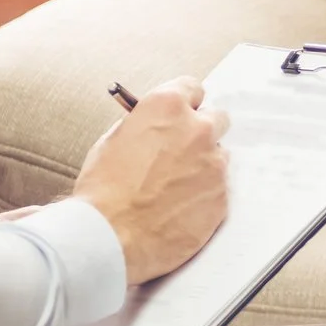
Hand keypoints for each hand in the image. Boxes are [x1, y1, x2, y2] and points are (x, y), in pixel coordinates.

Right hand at [74, 76, 229, 283]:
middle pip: (216, 118)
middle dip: (201, 131)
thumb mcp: (112, 140)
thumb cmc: (103, 191)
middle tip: (183, 150)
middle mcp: (197, 130)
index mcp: (167, 107)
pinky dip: (204, 195)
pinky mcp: (222, 197)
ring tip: (175, 188)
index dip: (184, 103)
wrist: (110, 237)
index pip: (191, 87)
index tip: (182, 112)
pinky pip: (219, 189)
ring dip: (204, 165)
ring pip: (219, 156)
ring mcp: (214, 164)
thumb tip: (154, 125)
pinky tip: (179, 209)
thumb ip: (143, 125)